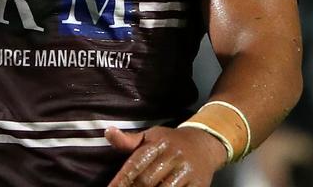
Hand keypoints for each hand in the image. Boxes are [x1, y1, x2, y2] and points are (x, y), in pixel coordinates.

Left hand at [106, 126, 226, 186]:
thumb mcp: (150, 136)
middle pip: (148, 180)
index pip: (136, 163)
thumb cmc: (170, 142)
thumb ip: (129, 140)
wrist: (205, 144)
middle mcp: (174, 157)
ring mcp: (187, 172)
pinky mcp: (199, 185)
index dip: (122, 179)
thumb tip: (108, 132)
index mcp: (159, 144)